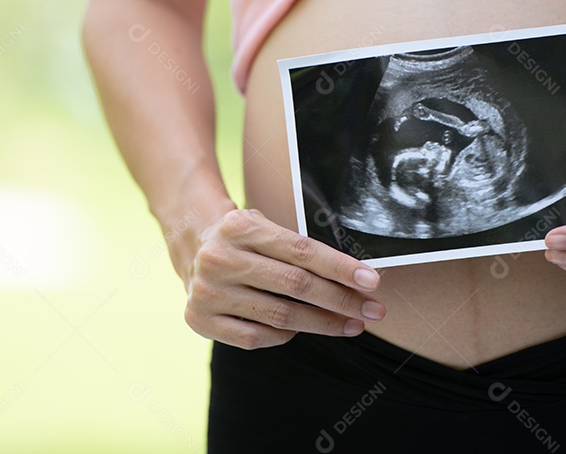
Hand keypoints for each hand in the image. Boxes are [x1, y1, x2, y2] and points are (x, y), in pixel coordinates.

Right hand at [182, 208, 385, 349]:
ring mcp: (207, 291)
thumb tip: (357, 279)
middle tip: (373, 310)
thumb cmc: (244, 239)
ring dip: (323, 323)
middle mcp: (220, 258)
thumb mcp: (265, 227)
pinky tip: (302, 329)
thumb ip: (301, 249)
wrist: (192, 247)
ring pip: (280, 316)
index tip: (372, 282)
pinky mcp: (199, 320)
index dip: (341, 268)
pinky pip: (256, 338)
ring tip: (351, 324)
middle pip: (295, 285)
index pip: (301, 250)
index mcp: (239, 227)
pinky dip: (285, 336)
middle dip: (341, 300)